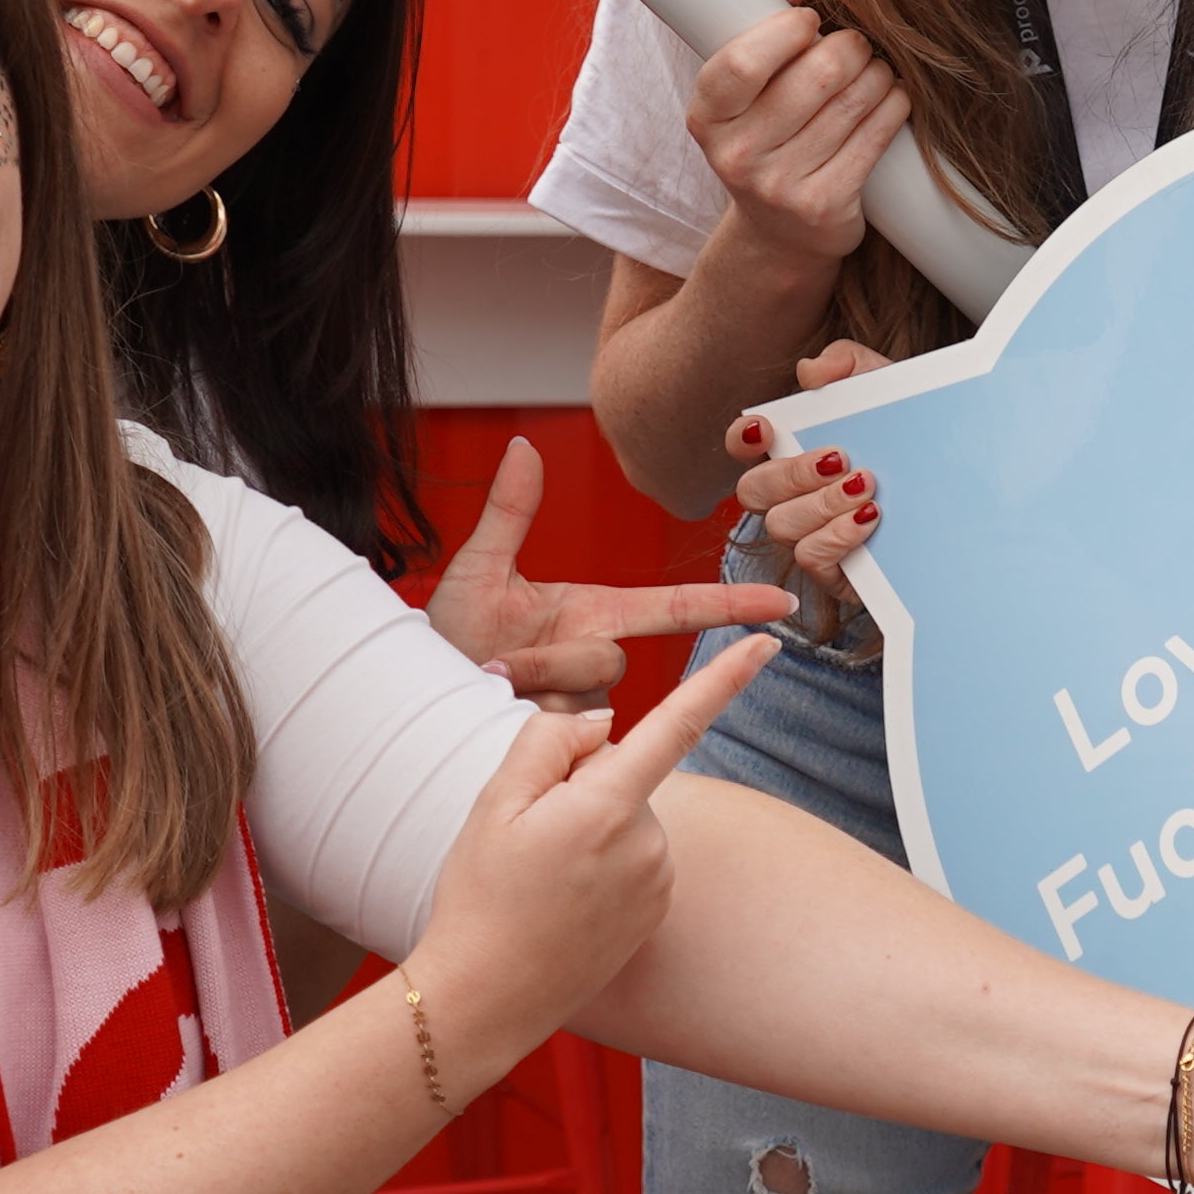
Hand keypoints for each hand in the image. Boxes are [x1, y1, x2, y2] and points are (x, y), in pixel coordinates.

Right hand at [410, 635, 773, 1077]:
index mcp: (606, 805)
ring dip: (590, 828)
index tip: (766, 645)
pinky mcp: (658, 909)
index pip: (676, 725)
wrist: (487, 997)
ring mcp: (658, 880)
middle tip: (526, 838)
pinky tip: (563, 900)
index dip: (724, 679)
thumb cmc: (481, 898)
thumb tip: (605, 721)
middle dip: (579, 784)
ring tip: (541, 877)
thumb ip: (549, 739)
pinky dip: (602, 864)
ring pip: (627, 815)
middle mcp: (648, 842)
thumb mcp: (494, 802)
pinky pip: (634, 857)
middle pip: (622, 772)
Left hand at [423, 436, 795, 702]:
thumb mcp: (476, 571)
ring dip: (530, 690)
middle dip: (551, 661)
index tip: (777, 603)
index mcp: (590, 615)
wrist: (416, 698)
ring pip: (583, 700)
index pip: (673, 607)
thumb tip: (524, 447)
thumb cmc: (445, 637)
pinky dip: (522, 719)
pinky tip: (496, 713)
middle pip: (608, 663)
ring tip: (487, 685)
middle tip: (493, 661)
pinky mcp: (567, 746)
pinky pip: (562, 735)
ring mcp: (583, 707)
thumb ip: (509, 512)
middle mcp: (594, 660)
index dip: (727, 604)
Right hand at [686, 0, 910, 268]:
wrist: (780, 232)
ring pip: (853, 101)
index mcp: (706, 116)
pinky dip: (894, 106)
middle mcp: (736, 155)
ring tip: (875, 70)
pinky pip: (875, 136)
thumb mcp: (749, 84)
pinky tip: (892, 98)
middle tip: (856, 45)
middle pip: (815, 75)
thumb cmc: (767, 133)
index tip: (809, 21)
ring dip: (877, 74)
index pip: (742, 61)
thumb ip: (762, 17)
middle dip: (849, 47)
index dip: (786, 31)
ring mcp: (779, 187)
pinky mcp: (824, 206)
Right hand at [723, 346, 893, 587]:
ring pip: (780, 526)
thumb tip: (810, 371)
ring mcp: (809, 534)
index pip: (745, 445)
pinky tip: (869, 517)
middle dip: (792, 474)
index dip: (741, 438)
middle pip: (753, 491)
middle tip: (840, 459)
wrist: (960, 486)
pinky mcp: (833, 570)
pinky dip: (837, 535)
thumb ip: (848, 363)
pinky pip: (811, 558)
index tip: (765, 428)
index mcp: (795, 448)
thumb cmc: (910, 436)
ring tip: (866, 486)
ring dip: (821, 504)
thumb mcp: (887, 389)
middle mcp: (792, 495)